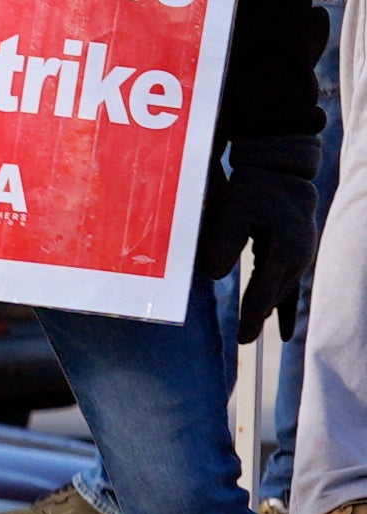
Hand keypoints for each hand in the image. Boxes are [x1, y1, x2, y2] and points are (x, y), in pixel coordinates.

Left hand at [197, 135, 321, 339]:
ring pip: (282, 291)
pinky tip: (282, 328)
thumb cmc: (255, 189)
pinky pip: (289, 285)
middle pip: (275, 296)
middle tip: (242, 341)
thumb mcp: (235, 211)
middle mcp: (299, 258)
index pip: (264, 292)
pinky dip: (282, 304)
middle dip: (258, 318)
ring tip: (259, 335)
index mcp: (286, 250)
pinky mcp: (294, 253)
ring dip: (270, 312)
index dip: (251, 316)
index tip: (242, 339)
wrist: (282, 172)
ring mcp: (300, 256)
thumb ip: (223, 241)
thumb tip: (213, 275)